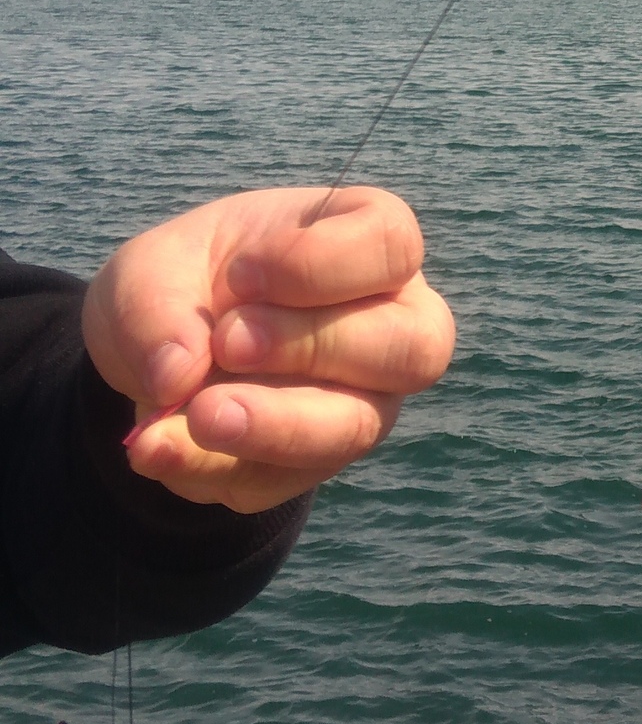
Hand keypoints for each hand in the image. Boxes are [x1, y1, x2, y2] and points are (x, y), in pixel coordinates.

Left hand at [82, 187, 455, 513]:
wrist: (158, 354)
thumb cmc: (184, 284)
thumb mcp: (149, 270)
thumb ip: (155, 308)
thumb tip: (175, 378)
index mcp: (367, 245)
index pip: (392, 246)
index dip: (321, 263)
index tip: (240, 275)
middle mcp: (392, 328)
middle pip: (409, 347)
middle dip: (309, 347)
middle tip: (225, 343)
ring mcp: (366, 403)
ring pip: (354, 427)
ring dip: (272, 425)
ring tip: (196, 416)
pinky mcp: (318, 464)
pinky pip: (284, 478)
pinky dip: (216, 467)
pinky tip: (162, 447)